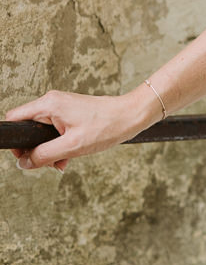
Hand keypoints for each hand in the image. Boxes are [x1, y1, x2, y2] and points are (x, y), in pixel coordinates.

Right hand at [4, 87, 159, 171]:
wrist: (131, 116)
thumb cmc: (106, 126)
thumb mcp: (72, 146)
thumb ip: (44, 155)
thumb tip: (24, 163)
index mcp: (49, 104)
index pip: (15, 118)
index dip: (16, 140)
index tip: (25, 155)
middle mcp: (52, 102)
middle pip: (28, 127)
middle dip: (37, 149)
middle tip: (50, 162)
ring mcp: (62, 106)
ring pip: (42, 132)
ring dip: (50, 150)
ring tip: (64, 161)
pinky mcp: (70, 112)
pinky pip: (55, 130)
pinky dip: (60, 145)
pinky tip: (70, 156)